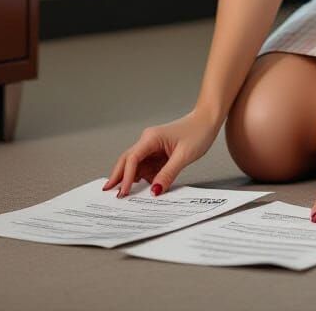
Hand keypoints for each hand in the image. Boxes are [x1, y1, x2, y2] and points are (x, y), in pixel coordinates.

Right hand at [102, 109, 218, 197]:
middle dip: (118, 176)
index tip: (122, 193)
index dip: (125, 177)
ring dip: (132, 179)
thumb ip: (168, 174)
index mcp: (151, 138)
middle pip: (127, 160)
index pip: (132, 159)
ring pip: (136, 165)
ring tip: (125, 196)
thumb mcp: (184, 156)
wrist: (207, 120)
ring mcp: (152, 146)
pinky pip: (147, 166)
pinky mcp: (158, 151)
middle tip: (108, 194)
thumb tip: (154, 191)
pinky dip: (144, 177)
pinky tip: (143, 188)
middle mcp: (148, 141)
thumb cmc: (198, 132)